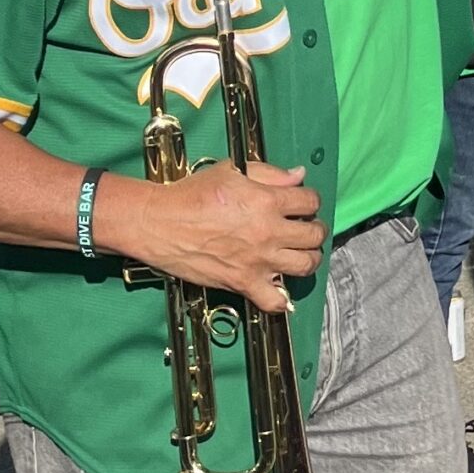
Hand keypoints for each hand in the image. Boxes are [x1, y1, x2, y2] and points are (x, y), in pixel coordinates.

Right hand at [111, 160, 323, 311]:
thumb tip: (298, 176)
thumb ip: (270, 173)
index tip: (302, 204)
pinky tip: (278, 286)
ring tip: (300, 253)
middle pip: (314, 235)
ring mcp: (258, 260)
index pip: (311, 201)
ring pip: (306, 265)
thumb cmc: (190, 195)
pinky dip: (281, 298)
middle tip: (305, 228)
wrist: (158, 222)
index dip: (310, 201)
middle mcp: (268, 232)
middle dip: (315, 229)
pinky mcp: (243, 282)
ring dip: (309, 258)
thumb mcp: (232, 172)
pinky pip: (275, 301)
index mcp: (267, 201)